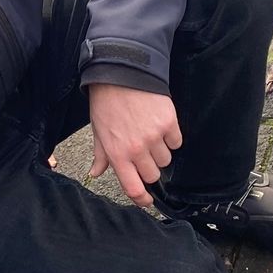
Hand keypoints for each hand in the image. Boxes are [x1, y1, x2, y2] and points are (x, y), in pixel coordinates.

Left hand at [87, 82, 182, 206]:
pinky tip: (160, 125)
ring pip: (166, 159)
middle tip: (143, 152)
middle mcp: (137, 149)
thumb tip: (96, 173)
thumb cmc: (106, 101)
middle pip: (153, 175)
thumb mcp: (98, 130)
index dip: (142, 199)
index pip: (133, 187)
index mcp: (117, 153)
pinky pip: (176, 142)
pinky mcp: (169, 123)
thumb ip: (101, 155)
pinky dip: (171, 137)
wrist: (122, 72)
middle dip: (149, 168)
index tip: (147, 200)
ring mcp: (155, 137)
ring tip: (150, 134)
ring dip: (160, 152)